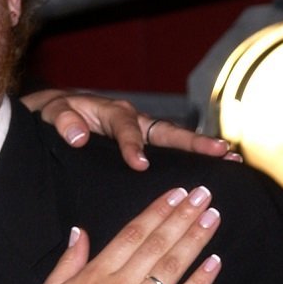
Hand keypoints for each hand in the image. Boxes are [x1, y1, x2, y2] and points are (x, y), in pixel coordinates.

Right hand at [10, 186, 221, 283]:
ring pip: (172, 267)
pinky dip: (199, 282)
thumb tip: (79, 232)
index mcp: (95, 274)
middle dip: (183, 216)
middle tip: (203, 194)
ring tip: (212, 217)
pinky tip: (214, 262)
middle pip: (157, 243)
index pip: (133, 234)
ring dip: (195, 239)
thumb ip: (67, 262)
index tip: (177, 194)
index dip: (158, 211)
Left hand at [23, 89, 239, 168]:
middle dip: (193, 142)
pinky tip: (214, 172)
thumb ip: (63, 120)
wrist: (54, 115)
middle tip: (220, 151)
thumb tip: (79, 136)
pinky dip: (191, 160)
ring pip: (174, 142)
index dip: (132, 145)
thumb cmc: (53, 115)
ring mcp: (142, 133)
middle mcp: (133, 120)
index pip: (125, 127)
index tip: (139, 164)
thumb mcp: (50, 113)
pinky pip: (169, 153)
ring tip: (232, 160)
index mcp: (111, 111)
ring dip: (202, 150)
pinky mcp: (144, 146)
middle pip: (166, 131)